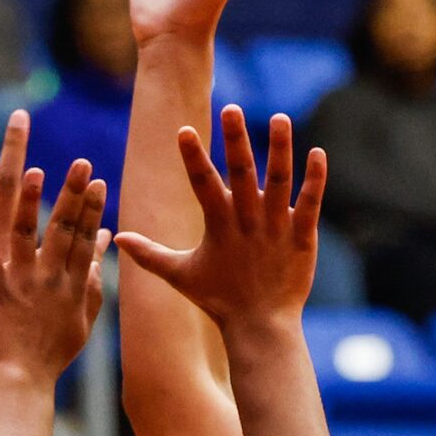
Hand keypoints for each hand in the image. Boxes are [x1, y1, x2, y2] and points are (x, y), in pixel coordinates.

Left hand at [0, 158, 109, 386]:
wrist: (21, 382)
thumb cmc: (50, 352)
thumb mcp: (81, 317)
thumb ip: (94, 279)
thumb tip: (105, 244)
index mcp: (72, 286)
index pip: (85, 239)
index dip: (91, 208)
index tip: (96, 179)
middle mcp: (51, 281)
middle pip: (63, 231)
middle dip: (72, 194)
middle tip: (80, 162)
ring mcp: (22, 286)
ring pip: (26, 238)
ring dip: (30, 203)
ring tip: (33, 170)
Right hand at [117, 108, 324, 330]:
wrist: (261, 326)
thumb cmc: (219, 300)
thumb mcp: (180, 276)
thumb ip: (150, 254)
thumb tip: (118, 240)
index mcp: (218, 227)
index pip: (202, 186)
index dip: (193, 159)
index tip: (184, 130)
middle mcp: (248, 223)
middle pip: (241, 175)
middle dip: (236, 142)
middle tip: (231, 109)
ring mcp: (277, 228)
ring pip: (279, 182)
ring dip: (280, 149)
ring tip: (281, 118)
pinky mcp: (302, 236)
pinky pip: (310, 203)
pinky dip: (315, 179)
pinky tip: (317, 153)